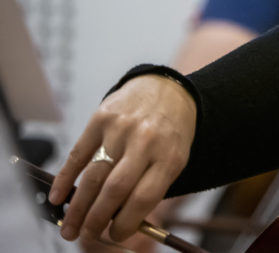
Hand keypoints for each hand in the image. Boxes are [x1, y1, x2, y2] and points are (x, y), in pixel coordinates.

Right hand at [49, 74, 196, 244]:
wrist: (168, 89)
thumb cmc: (170, 132)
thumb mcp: (175, 159)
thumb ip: (151, 187)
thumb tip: (118, 222)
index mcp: (170, 156)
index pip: (144, 197)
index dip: (126, 223)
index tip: (115, 235)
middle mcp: (146, 141)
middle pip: (115, 189)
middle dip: (96, 219)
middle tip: (85, 235)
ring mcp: (122, 128)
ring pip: (94, 175)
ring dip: (78, 206)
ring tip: (69, 226)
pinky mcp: (101, 118)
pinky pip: (79, 153)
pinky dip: (65, 178)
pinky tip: (57, 196)